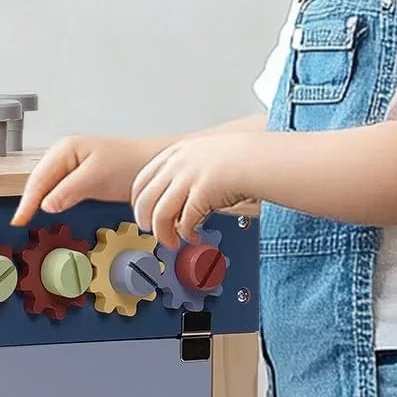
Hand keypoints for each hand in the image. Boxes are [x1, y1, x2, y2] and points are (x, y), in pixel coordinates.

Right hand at [11, 135, 159, 225]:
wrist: (155, 164)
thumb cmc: (130, 165)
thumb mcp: (97, 178)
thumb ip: (68, 191)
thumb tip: (45, 206)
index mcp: (65, 149)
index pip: (39, 178)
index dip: (27, 201)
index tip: (19, 220)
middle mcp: (64, 154)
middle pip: (38, 181)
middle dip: (28, 201)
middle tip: (20, 224)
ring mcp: (71, 165)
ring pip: (46, 186)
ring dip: (37, 202)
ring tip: (27, 220)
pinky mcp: (80, 177)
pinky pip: (58, 190)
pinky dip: (51, 201)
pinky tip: (48, 211)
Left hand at [130, 135, 254, 248]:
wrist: (258, 158)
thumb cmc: (238, 160)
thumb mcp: (202, 156)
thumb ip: (185, 171)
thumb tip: (173, 196)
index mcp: (175, 154)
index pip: (142, 181)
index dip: (138, 202)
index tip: (142, 214)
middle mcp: (177, 165)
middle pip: (145, 200)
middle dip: (145, 221)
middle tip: (152, 232)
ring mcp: (187, 178)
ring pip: (160, 214)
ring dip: (163, 233)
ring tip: (171, 241)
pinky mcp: (201, 194)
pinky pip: (184, 222)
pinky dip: (185, 234)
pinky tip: (193, 236)